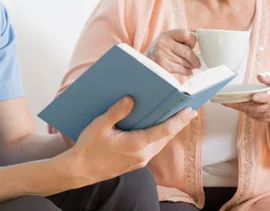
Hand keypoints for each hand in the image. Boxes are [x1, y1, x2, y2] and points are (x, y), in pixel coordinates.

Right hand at [67, 96, 197, 183]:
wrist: (80, 170)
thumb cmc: (89, 148)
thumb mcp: (100, 125)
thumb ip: (117, 111)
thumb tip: (131, 99)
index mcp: (136, 144)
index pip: (164, 130)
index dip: (178, 120)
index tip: (189, 111)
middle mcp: (142, 155)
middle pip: (166, 137)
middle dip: (177, 123)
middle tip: (187, 110)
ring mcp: (140, 161)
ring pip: (160, 143)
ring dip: (168, 131)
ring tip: (175, 117)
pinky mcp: (136, 163)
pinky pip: (152, 148)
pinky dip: (158, 137)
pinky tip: (155, 128)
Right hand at [144, 29, 200, 75]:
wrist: (144, 63)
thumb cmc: (160, 50)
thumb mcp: (167, 39)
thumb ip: (181, 35)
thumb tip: (196, 31)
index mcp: (167, 34)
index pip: (187, 35)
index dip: (193, 42)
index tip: (193, 47)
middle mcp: (163, 42)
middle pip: (187, 51)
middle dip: (195, 59)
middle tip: (198, 63)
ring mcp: (162, 54)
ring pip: (185, 62)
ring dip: (191, 66)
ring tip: (191, 66)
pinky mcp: (162, 65)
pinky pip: (180, 69)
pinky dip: (187, 71)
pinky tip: (188, 71)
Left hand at [223, 73, 269, 123]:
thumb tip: (259, 76)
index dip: (262, 98)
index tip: (254, 96)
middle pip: (255, 107)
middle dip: (241, 104)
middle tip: (227, 100)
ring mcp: (265, 115)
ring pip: (250, 111)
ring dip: (237, 106)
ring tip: (224, 100)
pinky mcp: (259, 118)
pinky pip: (248, 114)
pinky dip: (239, 108)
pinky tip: (229, 103)